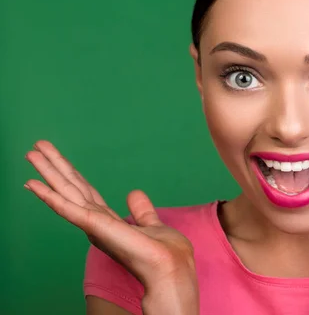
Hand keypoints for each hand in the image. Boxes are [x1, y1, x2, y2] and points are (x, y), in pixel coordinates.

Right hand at [24, 141, 198, 299]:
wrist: (169, 271)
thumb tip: (133, 193)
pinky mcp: (96, 228)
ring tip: (31, 154)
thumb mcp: (151, 225)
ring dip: (48, 174)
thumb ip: (141, 211)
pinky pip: (69, 210)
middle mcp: (96, 222)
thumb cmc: (163, 255)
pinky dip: (51, 197)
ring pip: (66, 193)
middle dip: (54, 167)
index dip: (70, 174)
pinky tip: (35, 185)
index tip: (54, 157)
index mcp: (108, 220)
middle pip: (72, 188)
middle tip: (36, 146)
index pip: (85, 192)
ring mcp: (94, 225)